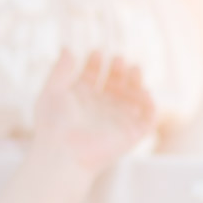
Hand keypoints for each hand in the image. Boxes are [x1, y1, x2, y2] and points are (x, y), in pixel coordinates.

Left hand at [32, 50, 155, 176]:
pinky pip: (147, 118)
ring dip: (136, 82)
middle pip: (114, 84)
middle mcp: (99, 109)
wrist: (63, 153)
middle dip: (118, 70)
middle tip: (118, 58)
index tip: (96, 53)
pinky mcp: (130, 135)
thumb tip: (67, 48)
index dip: (95, 64)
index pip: (92, 76)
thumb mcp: (52, 92)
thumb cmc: (53, 124)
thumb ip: (60, 70)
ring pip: (132, 97)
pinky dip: (150, 105)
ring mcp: (115, 121)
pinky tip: (144, 91)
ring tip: (133, 68)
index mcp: (80, 99)